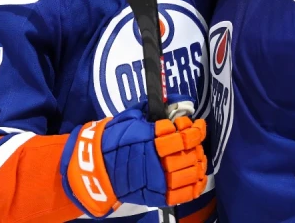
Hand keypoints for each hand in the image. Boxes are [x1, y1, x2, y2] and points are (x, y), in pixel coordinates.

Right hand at [61, 105, 207, 217]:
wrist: (95, 166)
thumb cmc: (112, 139)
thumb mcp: (130, 117)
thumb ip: (151, 110)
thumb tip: (172, 100)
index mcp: (150, 137)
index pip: (181, 133)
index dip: (192, 127)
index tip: (193, 122)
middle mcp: (156, 158)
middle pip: (189, 151)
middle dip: (196, 141)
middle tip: (195, 135)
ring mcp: (158, 179)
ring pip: (190, 171)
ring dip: (198, 160)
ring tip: (197, 153)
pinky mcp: (157, 195)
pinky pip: (184, 193)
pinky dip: (195, 184)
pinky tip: (199, 175)